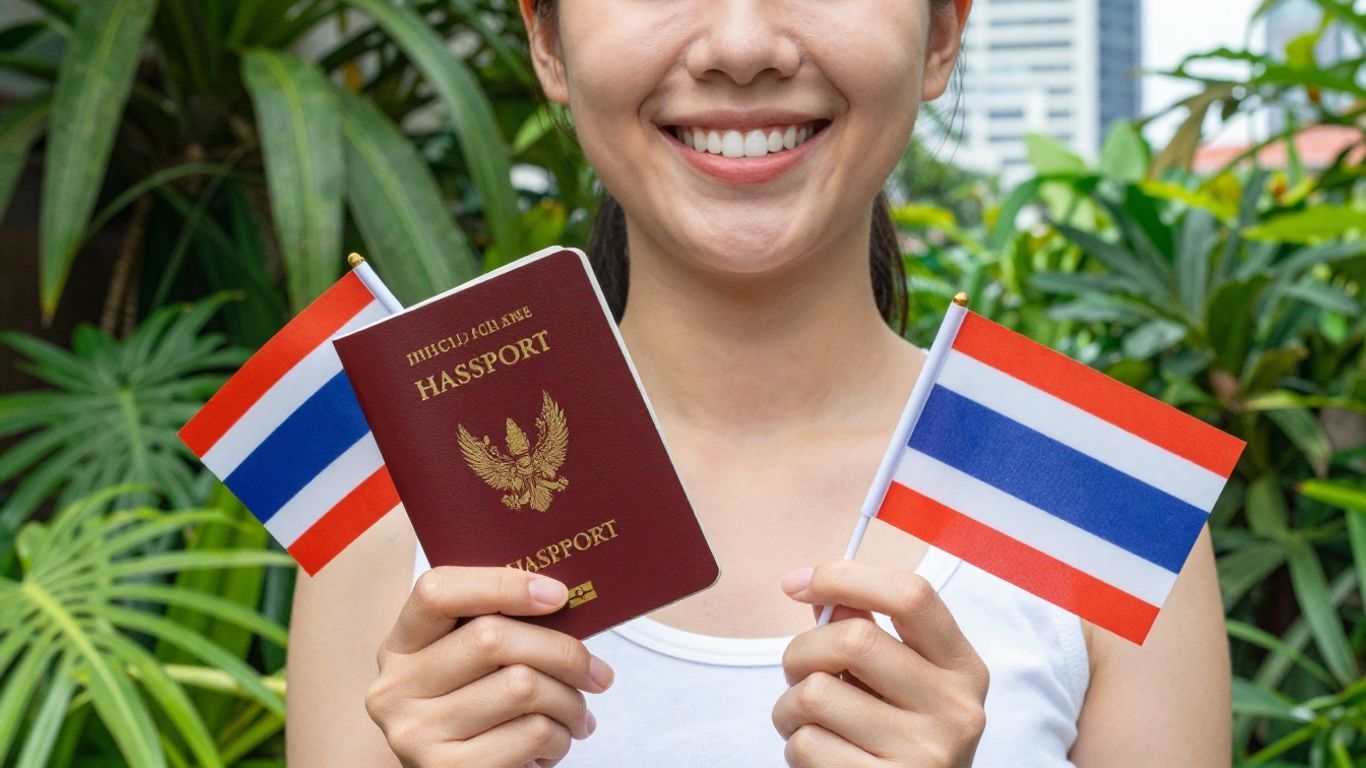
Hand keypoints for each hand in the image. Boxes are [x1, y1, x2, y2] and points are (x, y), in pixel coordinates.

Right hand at [365, 566, 614, 766]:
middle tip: (598, 673)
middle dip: (563, 652)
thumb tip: (564, 602)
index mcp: (401, 646)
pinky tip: (555, 742)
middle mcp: (397, 688)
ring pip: (522, 686)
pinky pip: (531, 733)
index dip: (501, 584)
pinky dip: (560, 736)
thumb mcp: (468, 666)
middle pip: (492, 638)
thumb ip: (499, 629)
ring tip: (578, 713)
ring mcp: (417, 733)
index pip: (437, 591)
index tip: (557, 595)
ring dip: (570, 701)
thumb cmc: (479, 712)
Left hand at [772, 561, 988, 766]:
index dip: (845, 577)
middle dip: (802, 651)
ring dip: (789, 707)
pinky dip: (796, 747)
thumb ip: (867, 632)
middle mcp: (955, 709)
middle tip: (798, 673)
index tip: (798, 583)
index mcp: (962, 668)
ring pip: (815, 694)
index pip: (911, 595)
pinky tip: (821, 756)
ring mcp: (925, 753)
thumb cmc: (897, 739)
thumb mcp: (899, 683)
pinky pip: (807, 745)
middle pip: (853, 639)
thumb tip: (825, 591)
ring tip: (807, 722)